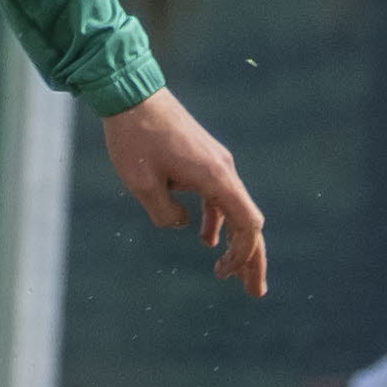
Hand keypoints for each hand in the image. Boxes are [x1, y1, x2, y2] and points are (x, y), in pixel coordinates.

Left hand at [100, 91, 267, 296]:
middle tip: (254, 292)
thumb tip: (182, 225)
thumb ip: (166, 214)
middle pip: (248, 222)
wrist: (131, 94)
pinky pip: (218, 196)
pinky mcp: (203, 158)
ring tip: (228, 273)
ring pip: (234, 209)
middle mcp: (223, 169)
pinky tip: (206, 239)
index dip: (243, 255)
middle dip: (251, 259)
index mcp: (216, 177)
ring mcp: (215, 162)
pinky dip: (217, 220)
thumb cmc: (135, 138)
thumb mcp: (143, 185)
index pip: (247, 225)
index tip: (224, 275)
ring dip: (234, 242)